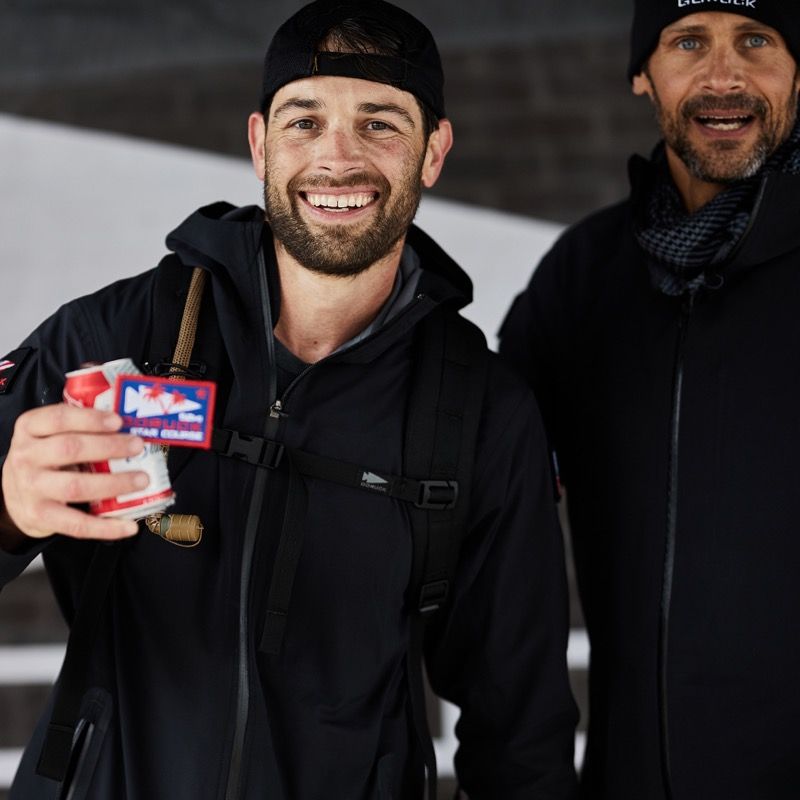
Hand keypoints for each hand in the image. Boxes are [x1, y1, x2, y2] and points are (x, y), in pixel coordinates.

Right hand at [2, 404, 146, 540]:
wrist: (14, 496)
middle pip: (70, 448)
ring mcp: (31, 488)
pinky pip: (77, 524)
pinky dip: (106, 527)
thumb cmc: (44, 458)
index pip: (58, 418)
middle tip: (137, 446)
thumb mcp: (49, 435)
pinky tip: (129, 526)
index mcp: (30, 428)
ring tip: (142, 479)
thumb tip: (132, 426)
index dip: (90, 419)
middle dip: (109, 446)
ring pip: (76, 486)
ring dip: (114, 483)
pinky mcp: (40, 516)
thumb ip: (80, 428)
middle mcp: (26, 457)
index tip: (118, 421)